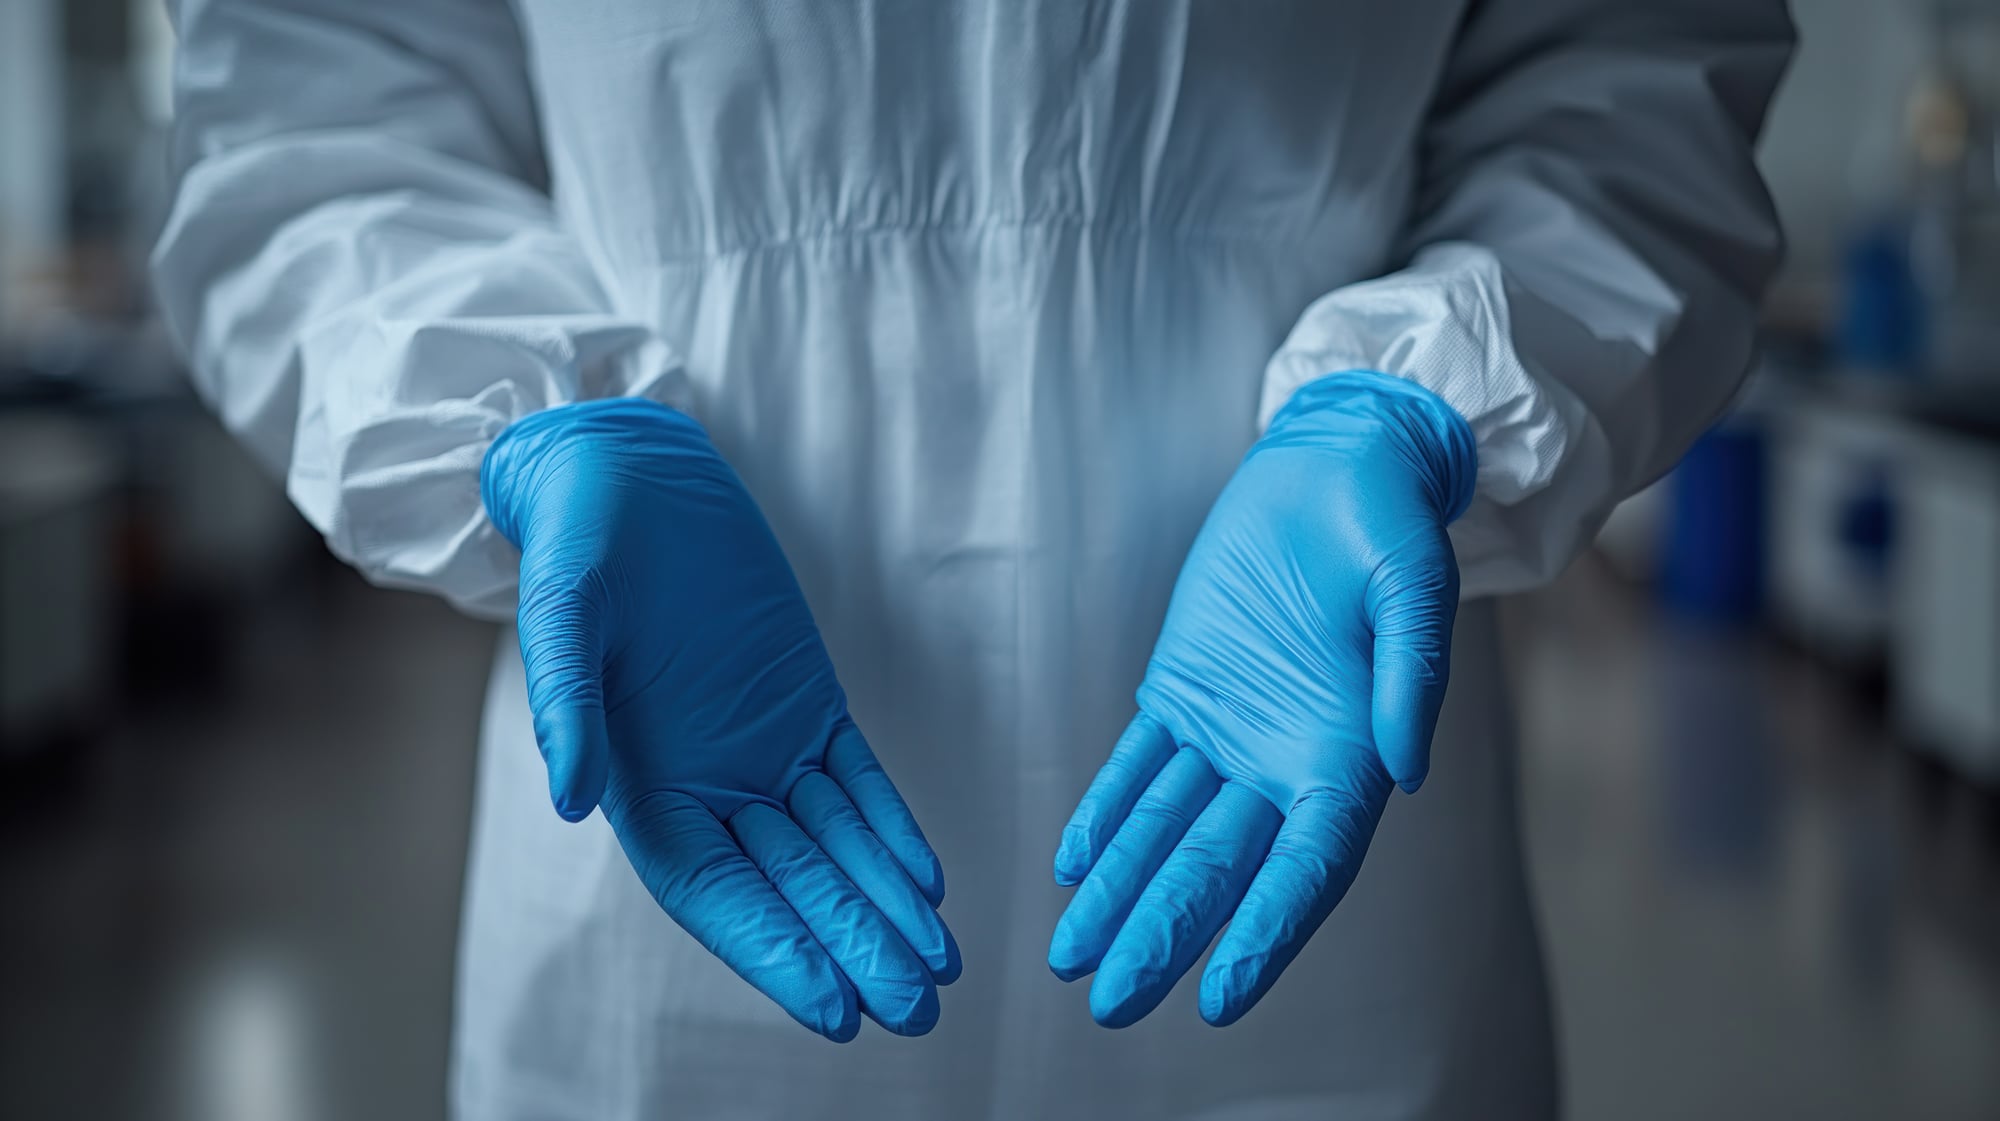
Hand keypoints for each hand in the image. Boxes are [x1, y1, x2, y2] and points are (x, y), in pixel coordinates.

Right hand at [481, 398, 958, 1041]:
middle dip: (851, 946)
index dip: (774, 950)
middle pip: (787, 886)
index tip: (834, 1007)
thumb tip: (570, 801)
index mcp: (636, 781)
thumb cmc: (580, 541)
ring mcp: (760, 748)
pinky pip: (857, 782)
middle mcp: (704, 782)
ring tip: (940, 965)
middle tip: (918, 1007)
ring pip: (834, 846)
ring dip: (885, 904)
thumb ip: (567, 702)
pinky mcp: (805, 705)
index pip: (714, 891)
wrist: (626, 472)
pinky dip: (892, 830)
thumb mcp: (564, 609)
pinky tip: (929, 878)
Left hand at [1049, 372, 1475, 1027]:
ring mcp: (1230, 729)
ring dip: (1120, 893)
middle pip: (1219, 870)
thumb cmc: (1386, 521)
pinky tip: (1073, 867)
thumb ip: (1407, 674)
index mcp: (1348, 751)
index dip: (1266, 933)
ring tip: (1074, 959)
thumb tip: (1403, 771)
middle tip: (1112, 1000)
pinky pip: (1138, 768)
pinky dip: (1104, 815)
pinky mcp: (1184, 689)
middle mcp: (1285, 758)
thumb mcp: (1412, 583)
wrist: (1334, 466)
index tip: (1223, 996)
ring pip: (1165, 832)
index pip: (1305, 867)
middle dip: (1165, 936)